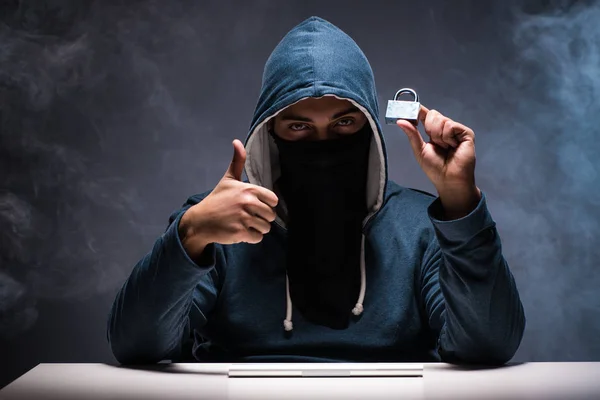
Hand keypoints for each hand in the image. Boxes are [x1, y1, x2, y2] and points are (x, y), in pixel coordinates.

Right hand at [179, 140, 278, 257]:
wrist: (200, 221)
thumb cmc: (217, 200)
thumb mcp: (228, 179)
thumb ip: (237, 161)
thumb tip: (237, 141)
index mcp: (248, 189)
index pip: (274, 200)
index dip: (266, 205)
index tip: (254, 206)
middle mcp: (247, 202)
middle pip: (271, 216)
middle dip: (262, 219)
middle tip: (247, 217)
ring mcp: (243, 218)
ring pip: (266, 228)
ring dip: (257, 229)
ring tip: (243, 224)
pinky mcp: (240, 232)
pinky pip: (257, 238)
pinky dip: (251, 238)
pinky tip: (240, 232)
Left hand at [396, 106, 480, 218]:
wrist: (449, 180)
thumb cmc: (435, 168)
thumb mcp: (419, 150)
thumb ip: (412, 134)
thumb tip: (400, 121)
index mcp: (433, 132)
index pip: (425, 115)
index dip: (417, 110)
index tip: (408, 109)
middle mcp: (445, 129)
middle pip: (433, 114)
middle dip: (429, 128)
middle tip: (434, 143)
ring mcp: (456, 130)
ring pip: (441, 119)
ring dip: (438, 136)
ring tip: (445, 148)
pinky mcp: (466, 133)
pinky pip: (450, 125)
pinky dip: (447, 137)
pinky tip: (452, 146)